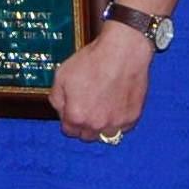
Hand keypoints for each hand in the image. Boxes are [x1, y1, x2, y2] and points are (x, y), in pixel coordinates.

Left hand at [49, 25, 151, 141]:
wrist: (122, 52)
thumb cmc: (94, 61)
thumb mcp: (61, 76)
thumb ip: (56, 99)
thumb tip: (61, 110)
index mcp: (76, 116)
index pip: (69, 131)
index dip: (69, 120)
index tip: (73, 112)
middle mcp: (96, 124)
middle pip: (86, 136)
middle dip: (84, 125)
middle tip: (88, 108)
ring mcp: (116, 123)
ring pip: (105, 135)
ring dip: (102, 125)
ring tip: (103, 107)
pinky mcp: (132, 117)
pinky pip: (122, 127)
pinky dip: (119, 120)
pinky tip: (116, 103)